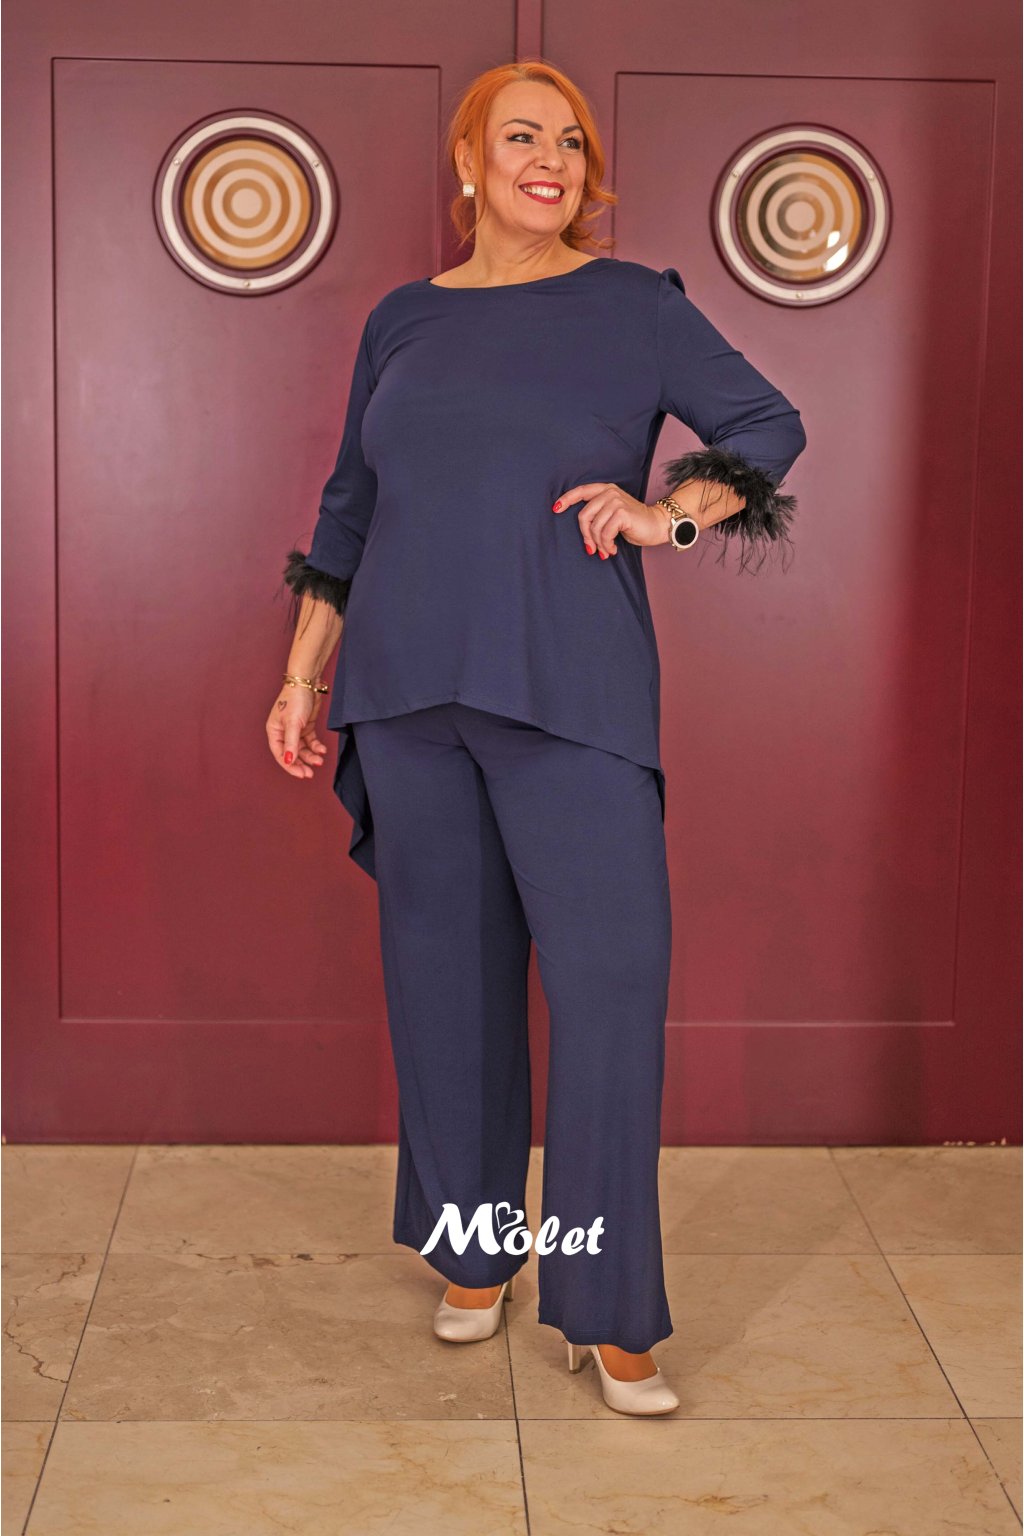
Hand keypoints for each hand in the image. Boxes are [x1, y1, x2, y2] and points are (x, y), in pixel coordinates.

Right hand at [266, 684, 328, 778]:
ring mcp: (295, 730)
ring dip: (310, 756)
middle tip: (310, 773)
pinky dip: (316, 747)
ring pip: (302, 749)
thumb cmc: (295, 699)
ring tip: (320, 761)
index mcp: (273, 731)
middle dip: (301, 764)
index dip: (290, 766)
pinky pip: (310, 741)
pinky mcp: (306, 726)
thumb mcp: (293, 723)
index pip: (280, 754)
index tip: (301, 774)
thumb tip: (289, 761)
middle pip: (292, 754)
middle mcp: (283, 732)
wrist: (307, 682)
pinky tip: (322, 750)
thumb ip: (291, 744)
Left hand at [552, 483, 668, 555]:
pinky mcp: (622, 512)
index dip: (566, 499)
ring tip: (606, 550)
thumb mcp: (612, 515)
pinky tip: (612, 549)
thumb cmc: (633, 523)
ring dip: (599, 544)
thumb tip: (582, 531)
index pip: (581, 491)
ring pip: (594, 527)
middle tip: (592, 548)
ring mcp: (616, 501)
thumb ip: (597, 515)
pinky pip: (604, 533)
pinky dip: (606, 545)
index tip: (556, 509)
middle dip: (586, 536)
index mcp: (605, 490)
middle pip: (583, 516)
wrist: (657, 525)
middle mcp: (609, 492)